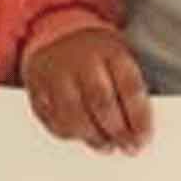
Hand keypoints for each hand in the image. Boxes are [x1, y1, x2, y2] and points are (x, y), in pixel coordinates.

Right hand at [22, 24, 150, 151]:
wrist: (56, 33)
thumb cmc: (95, 53)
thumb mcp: (120, 57)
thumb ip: (130, 90)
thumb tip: (139, 131)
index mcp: (109, 50)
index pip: (129, 87)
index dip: (140, 118)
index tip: (144, 138)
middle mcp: (81, 60)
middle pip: (102, 104)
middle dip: (118, 132)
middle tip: (129, 147)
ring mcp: (55, 74)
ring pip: (74, 117)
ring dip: (95, 138)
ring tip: (107, 145)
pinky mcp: (37, 89)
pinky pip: (53, 121)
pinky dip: (71, 134)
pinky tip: (83, 135)